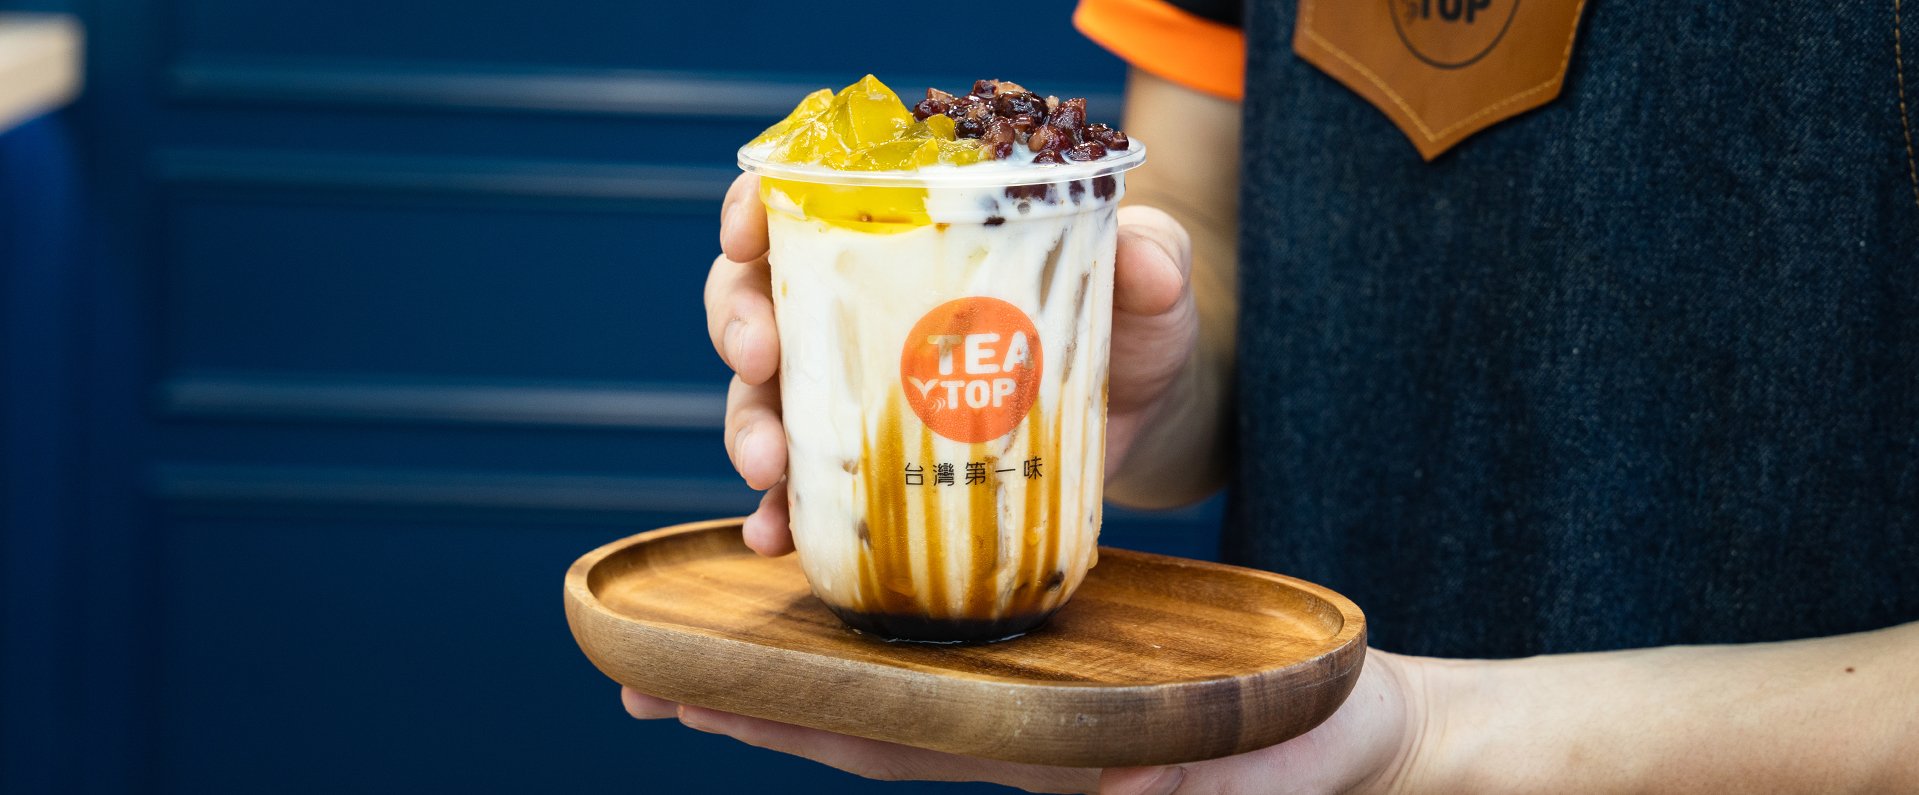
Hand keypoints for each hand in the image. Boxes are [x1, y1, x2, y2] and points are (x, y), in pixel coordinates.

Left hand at [620, 649, 1430, 793]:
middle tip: (643, 663)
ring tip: (716, 613)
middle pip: (857, 710)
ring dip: (802, 654)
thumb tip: (1121, 785)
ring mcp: (1033, 695)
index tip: (673, 688)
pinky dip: (890, 617)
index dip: (776, 714)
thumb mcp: (1244, 771)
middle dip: (750, 689)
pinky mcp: (1064, 658)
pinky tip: (855, 588)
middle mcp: (1010, 726)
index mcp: (1032, 752)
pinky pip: (956, 636)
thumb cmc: (1307, 752)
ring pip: (894, 672)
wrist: (1361, 735)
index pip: (878, 737)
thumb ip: (1177, 783)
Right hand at [706, 173, 1199, 556]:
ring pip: (768, 393)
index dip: (756, 207)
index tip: (747, 231)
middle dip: (738, 320)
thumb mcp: (1150, 277)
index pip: (808, 198)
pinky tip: (772, 534)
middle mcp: (867, 303)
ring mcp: (863, 388)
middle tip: (761, 355)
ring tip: (769, 466)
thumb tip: (1142, 258)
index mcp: (912, 233)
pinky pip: (808, 490)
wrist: (1149, 416)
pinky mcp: (879, 465)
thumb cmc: (1135, 322)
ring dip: (748, 424)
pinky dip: (780, 513)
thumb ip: (1152, 256)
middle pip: (761, 293)